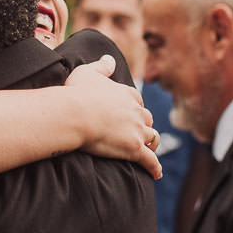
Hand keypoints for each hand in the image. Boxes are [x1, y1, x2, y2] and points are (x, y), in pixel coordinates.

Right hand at [64, 56, 162, 180]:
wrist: (75, 114)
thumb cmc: (76, 93)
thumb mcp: (87, 72)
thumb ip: (101, 66)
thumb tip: (110, 58)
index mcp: (128, 94)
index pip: (138, 101)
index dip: (134, 108)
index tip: (130, 113)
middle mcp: (137, 111)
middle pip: (147, 119)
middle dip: (144, 125)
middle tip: (139, 132)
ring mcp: (137, 130)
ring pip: (152, 138)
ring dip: (152, 143)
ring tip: (150, 150)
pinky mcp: (134, 148)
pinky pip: (150, 160)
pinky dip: (155, 167)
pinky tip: (157, 174)